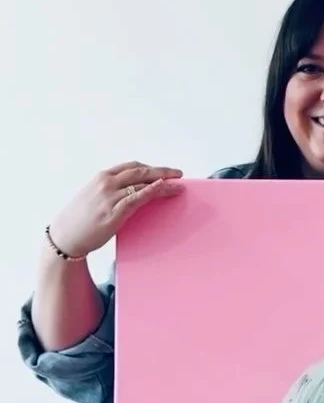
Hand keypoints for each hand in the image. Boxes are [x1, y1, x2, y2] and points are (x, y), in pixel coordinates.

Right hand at [47, 162, 184, 258]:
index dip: (150, 168)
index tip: (164, 171)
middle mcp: (106, 183)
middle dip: (162, 171)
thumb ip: (110, 192)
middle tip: (179, 174)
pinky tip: (163, 188)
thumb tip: (128, 194)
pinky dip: (152, 191)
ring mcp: (110, 197)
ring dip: (163, 183)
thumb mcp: (93, 197)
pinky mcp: (114, 212)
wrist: (65, 235)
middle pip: (140, 171)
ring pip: (142, 184)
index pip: (131, 167)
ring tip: (178, 186)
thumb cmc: (79, 220)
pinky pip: (137, 198)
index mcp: (101, 177)